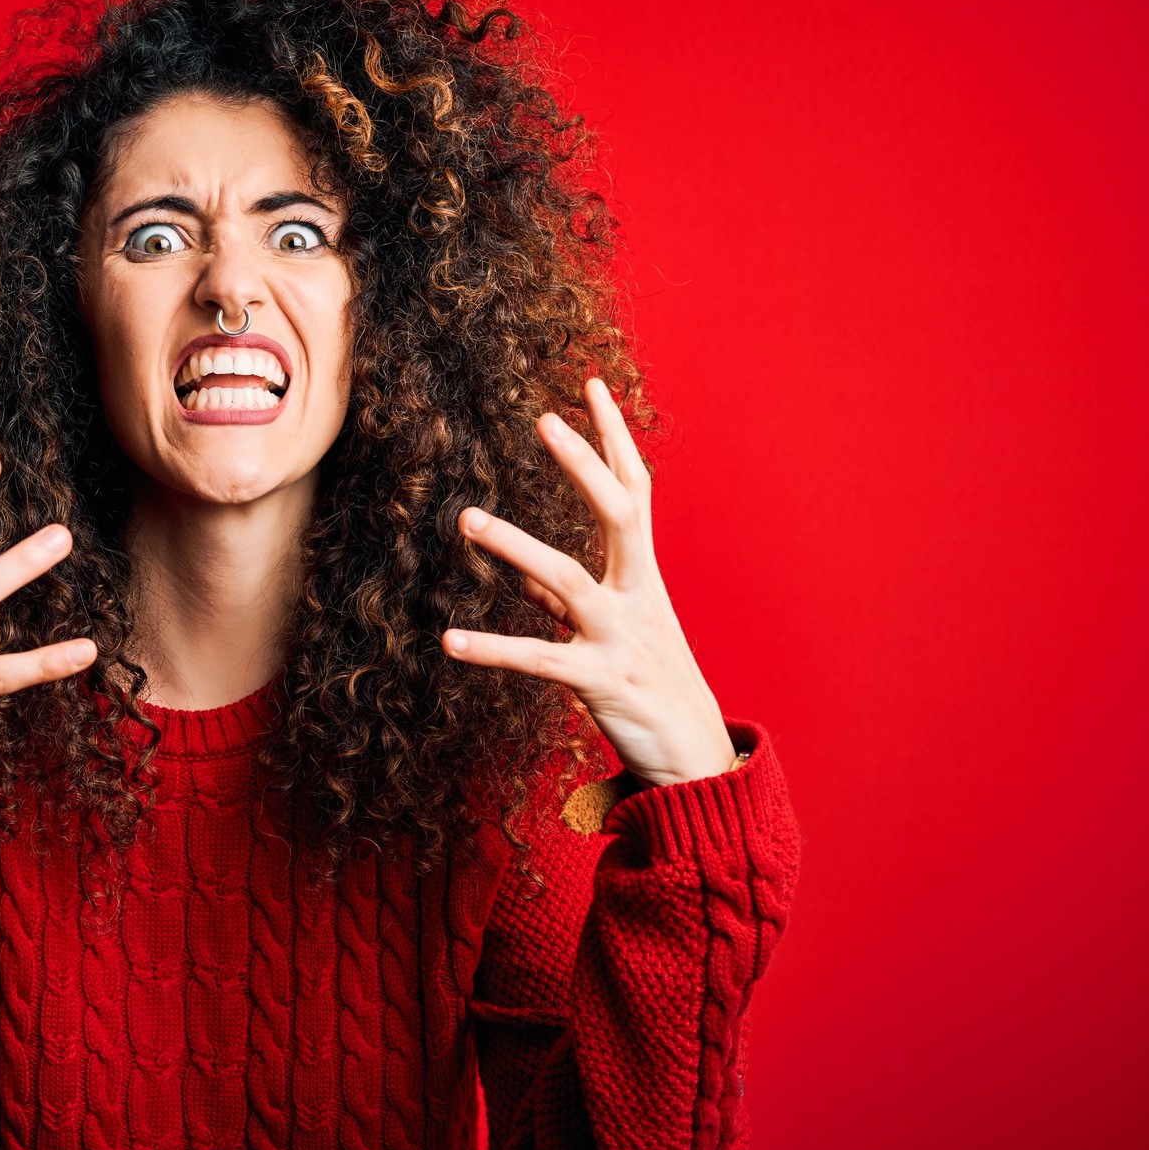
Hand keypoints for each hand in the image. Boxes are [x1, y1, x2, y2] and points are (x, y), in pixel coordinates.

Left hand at [441, 377, 738, 786]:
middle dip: (585, 466)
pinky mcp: (599, 681)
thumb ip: (568, 607)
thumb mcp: (617, 637)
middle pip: (619, 515)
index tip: (591, 386)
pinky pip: (539, 660)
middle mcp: (638, 597)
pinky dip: (493, 648)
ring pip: (569, 580)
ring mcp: (621, 637)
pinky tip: (450, 640)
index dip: (613, 440)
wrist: (698, 763)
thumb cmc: (654, 692)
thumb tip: (525, 583)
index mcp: (644, 579)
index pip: (634, 492)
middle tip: (545, 419)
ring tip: (466, 517)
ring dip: (516, 546)